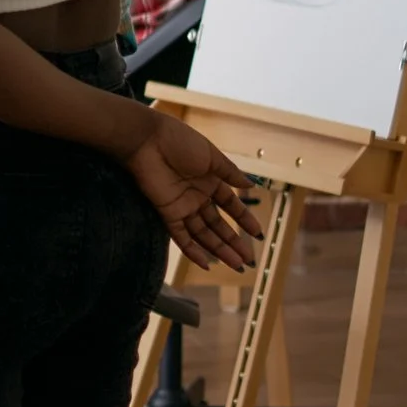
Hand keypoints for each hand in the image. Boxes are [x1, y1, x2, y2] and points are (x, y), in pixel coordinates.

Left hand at [122, 115, 264, 271]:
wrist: (148, 140)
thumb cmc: (180, 142)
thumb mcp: (211, 156)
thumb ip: (230, 173)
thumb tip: (251, 185)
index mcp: (209, 180)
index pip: (230, 204)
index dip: (244, 219)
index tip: (258, 234)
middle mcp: (197, 196)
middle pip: (218, 224)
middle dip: (234, 241)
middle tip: (250, 260)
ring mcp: (182, 206)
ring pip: (203, 234)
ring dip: (220, 250)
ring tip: (237, 266)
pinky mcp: (167, 213)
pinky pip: (181, 237)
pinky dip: (193, 251)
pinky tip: (207, 264)